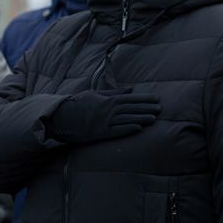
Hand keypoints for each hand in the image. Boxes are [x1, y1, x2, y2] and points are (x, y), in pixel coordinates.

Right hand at [46, 87, 161, 143]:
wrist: (63, 116)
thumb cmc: (79, 104)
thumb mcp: (96, 93)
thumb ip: (114, 92)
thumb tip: (130, 89)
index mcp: (108, 99)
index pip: (131, 98)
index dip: (144, 99)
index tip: (156, 99)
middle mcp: (108, 110)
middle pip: (132, 108)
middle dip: (147, 108)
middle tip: (160, 109)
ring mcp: (105, 122)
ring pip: (127, 119)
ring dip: (141, 119)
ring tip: (154, 119)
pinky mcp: (100, 133)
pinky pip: (117, 131)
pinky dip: (128, 129)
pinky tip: (138, 128)